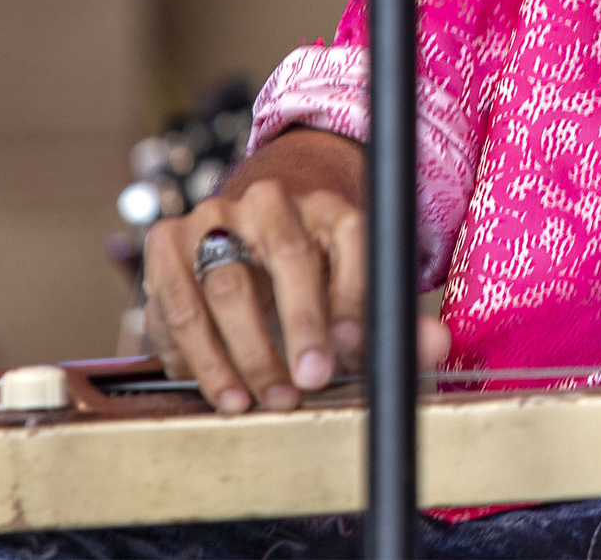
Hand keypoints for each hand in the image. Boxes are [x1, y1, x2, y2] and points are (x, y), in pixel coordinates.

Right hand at [141, 126, 451, 412]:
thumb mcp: (356, 281)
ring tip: (260, 400)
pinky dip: (196, 355)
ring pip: (224, 286)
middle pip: (287, 256)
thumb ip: (392, 316)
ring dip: (243, 353)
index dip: (351, 298)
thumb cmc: (315, 265)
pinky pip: (177, 304)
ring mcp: (214, 216)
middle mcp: (272, 199)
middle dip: (299, 326)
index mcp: (330, 203)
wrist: (254, 222)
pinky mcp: (167, 241)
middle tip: (307, 383)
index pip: (351, 240)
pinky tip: (221, 389)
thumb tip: (433, 347)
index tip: (351, 349)